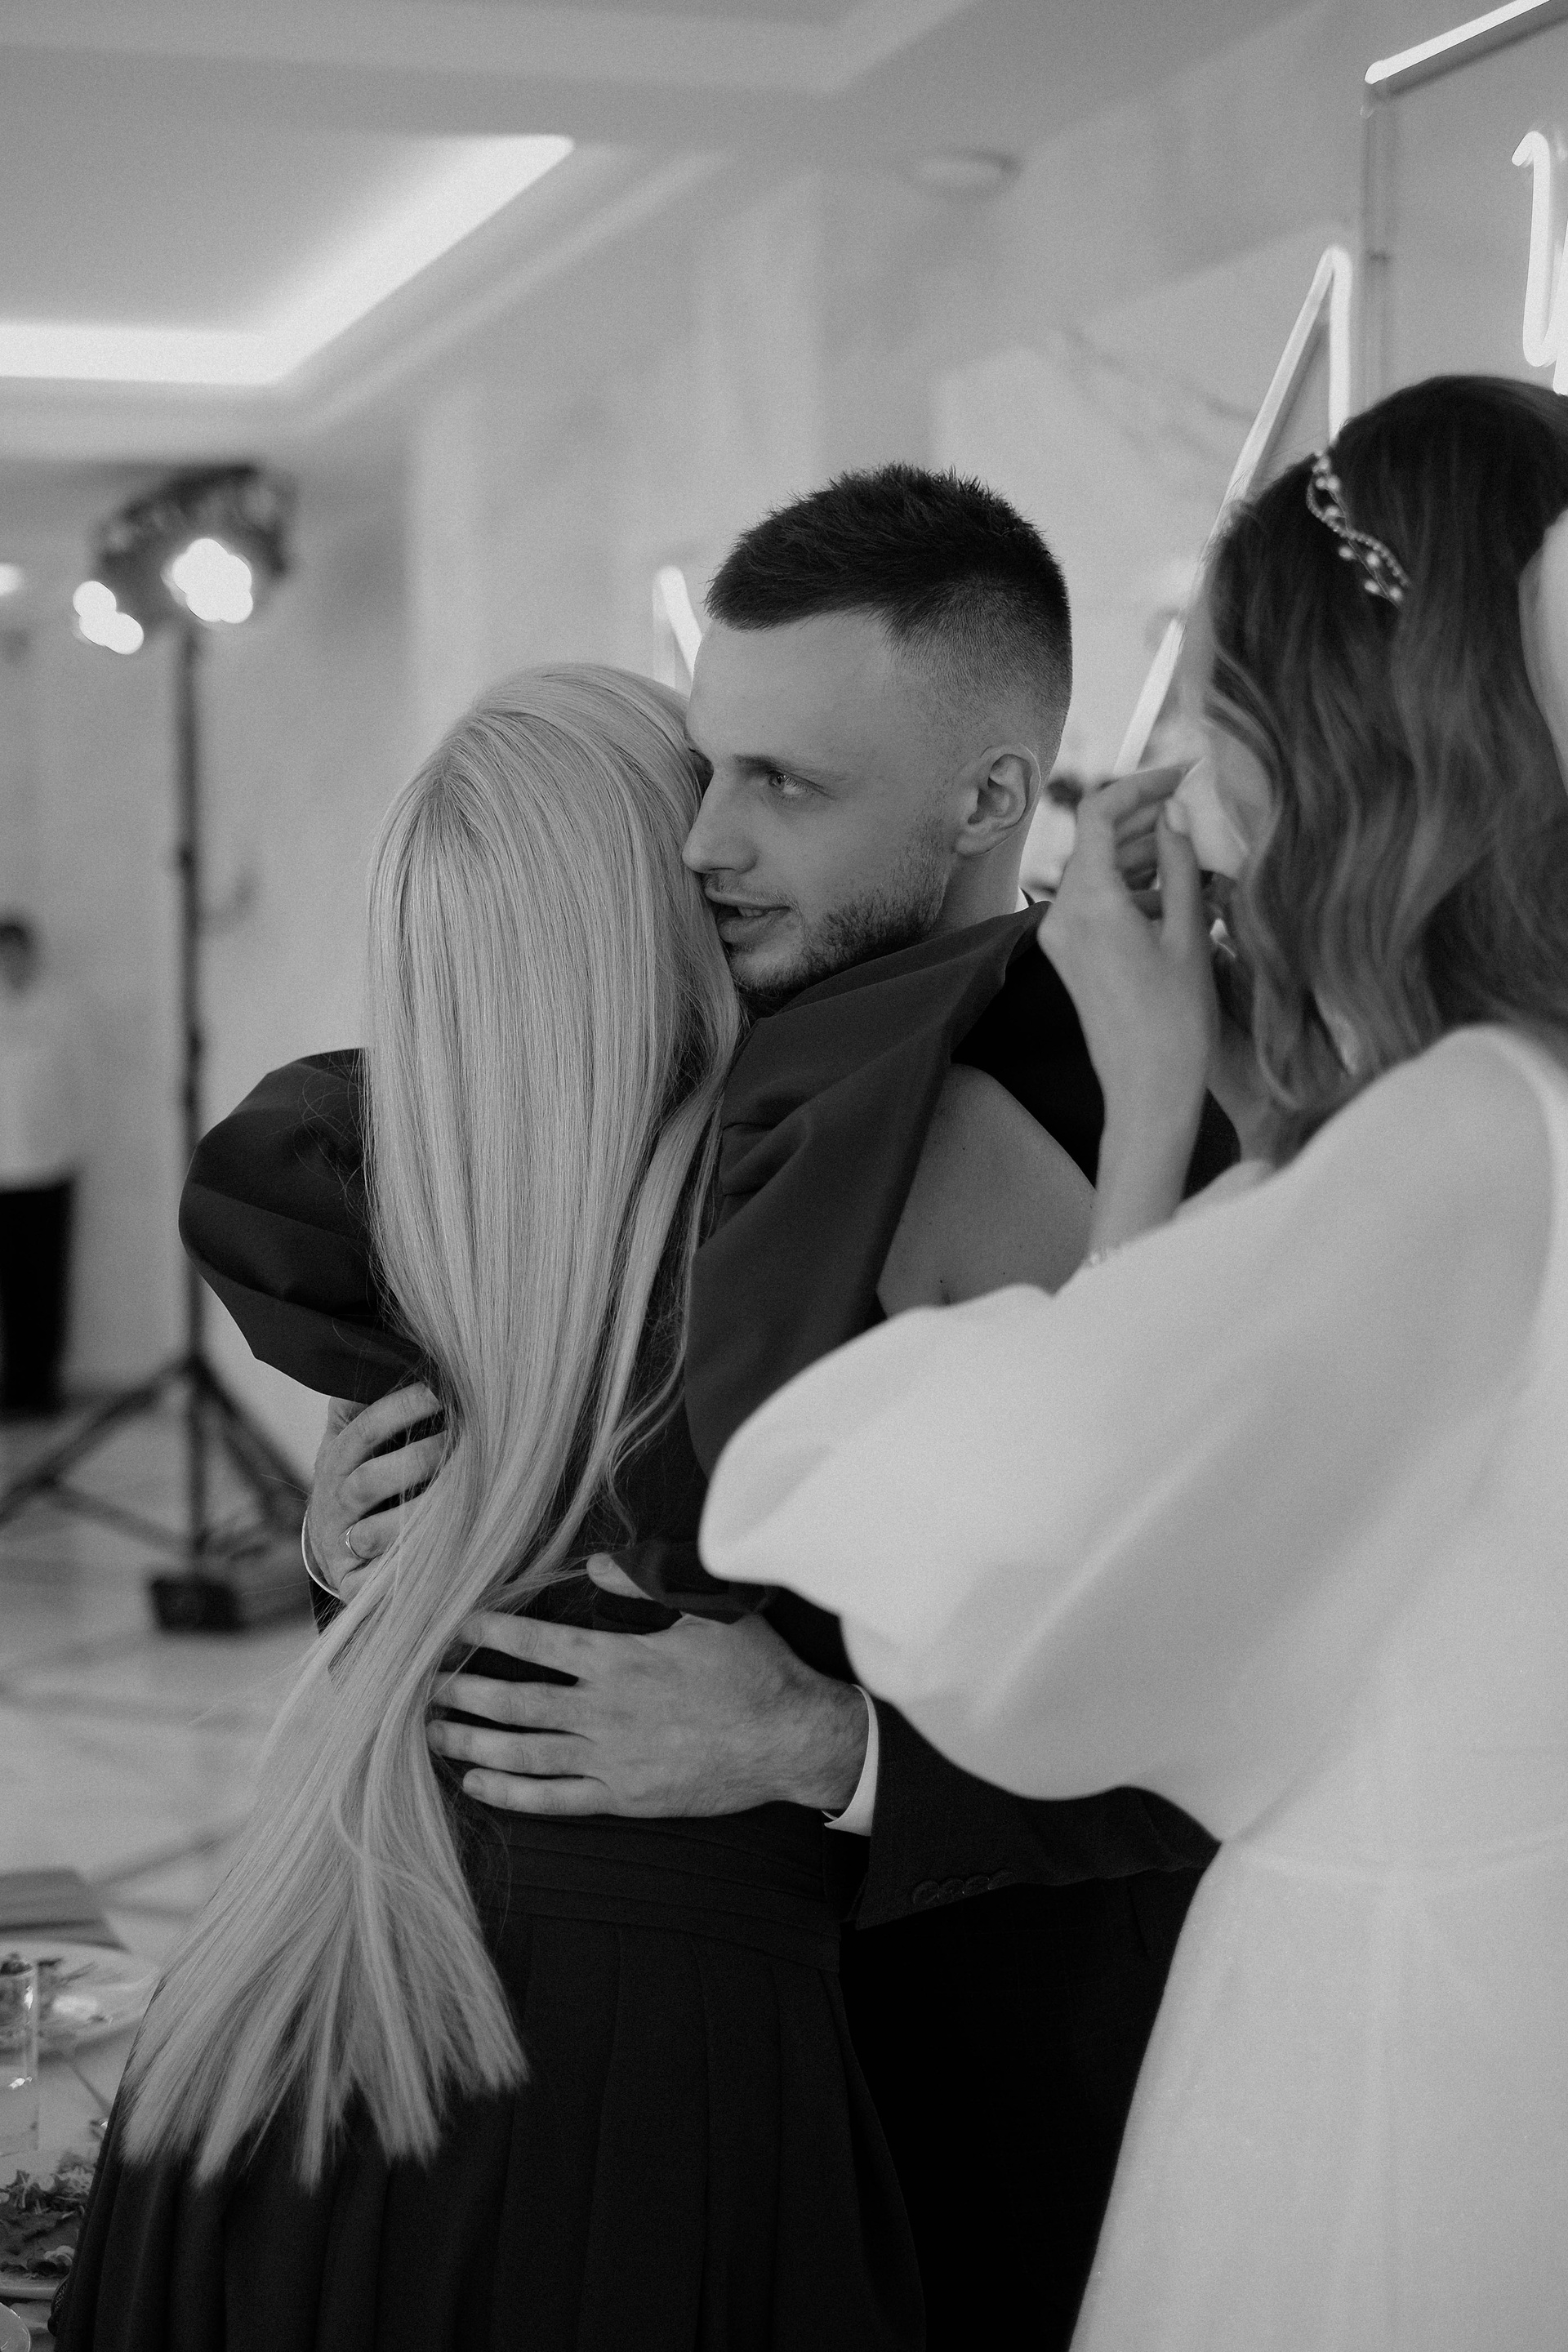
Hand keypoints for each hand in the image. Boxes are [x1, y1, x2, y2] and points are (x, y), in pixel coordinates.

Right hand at [304, 1383, 445, 1601]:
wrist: (333, 1548)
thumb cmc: (360, 1478)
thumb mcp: (353, 1440)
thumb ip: (362, 1405)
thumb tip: (387, 1354)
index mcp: (337, 1459)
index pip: (365, 1430)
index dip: (401, 1409)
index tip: (441, 1390)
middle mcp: (335, 1501)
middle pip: (370, 1481)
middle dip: (417, 1461)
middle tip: (464, 1444)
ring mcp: (341, 1544)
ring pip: (375, 1532)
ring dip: (418, 1517)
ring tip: (466, 1501)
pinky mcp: (353, 1584)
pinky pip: (378, 1581)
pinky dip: (408, 1572)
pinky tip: (449, 1557)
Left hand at [426, 1583, 868, 1818]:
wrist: (790, 1740)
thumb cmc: (752, 1669)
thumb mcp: (706, 1610)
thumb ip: (643, 1584)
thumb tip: (594, 1561)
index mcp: (621, 1660)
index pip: (539, 1642)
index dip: (492, 1632)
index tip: (455, 1626)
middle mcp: (606, 1712)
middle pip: (516, 1702)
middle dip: (465, 1690)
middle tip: (423, 1685)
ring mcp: (612, 1760)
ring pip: (525, 1752)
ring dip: (474, 1742)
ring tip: (435, 1733)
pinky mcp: (624, 1797)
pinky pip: (555, 1799)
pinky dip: (511, 1792)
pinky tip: (478, 1782)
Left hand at [1040, 770, 1216, 1248]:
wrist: (1147, 1094)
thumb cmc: (1176, 1023)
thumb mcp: (1188, 935)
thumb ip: (1180, 867)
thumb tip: (1173, 811)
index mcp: (1088, 902)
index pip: (1098, 812)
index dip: (1140, 784)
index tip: (1183, 774)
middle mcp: (1062, 914)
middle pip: (1097, 839)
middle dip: (1146, 819)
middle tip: (1198, 807)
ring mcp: (1063, 937)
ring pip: (1100, 871)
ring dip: (1145, 855)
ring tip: (1199, 857)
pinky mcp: (1073, 956)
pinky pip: (1099, 902)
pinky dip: (1135, 889)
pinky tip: (1181, 896)